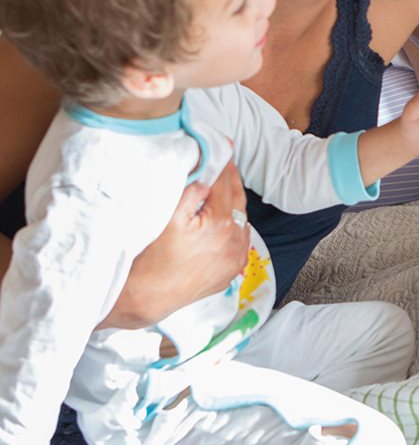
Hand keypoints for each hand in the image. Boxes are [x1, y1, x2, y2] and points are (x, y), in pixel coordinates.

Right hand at [100, 163, 249, 328]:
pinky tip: (224, 221)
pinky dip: (235, 227)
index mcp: (220, 222)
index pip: (225, 183)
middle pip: (238, 200)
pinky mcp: (233, 269)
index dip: (223, 164)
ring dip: (233, 205)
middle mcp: (235, 240)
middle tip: (224, 165)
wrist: (149, 295)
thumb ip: (192, 192)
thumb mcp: (169, 217)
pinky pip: (241, 241)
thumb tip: (207, 174)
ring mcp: (236, 256)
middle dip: (231, 181)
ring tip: (222, 191)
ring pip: (242, 220)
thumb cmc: (153, 256)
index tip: (223, 149)